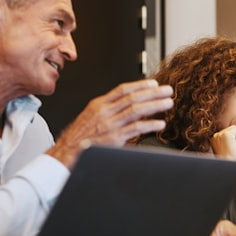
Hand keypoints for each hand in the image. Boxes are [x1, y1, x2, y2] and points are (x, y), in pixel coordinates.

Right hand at [47, 79, 172, 168]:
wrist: (67, 152)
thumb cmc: (79, 137)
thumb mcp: (91, 117)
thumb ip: (108, 110)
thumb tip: (128, 106)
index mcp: (99, 104)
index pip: (122, 90)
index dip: (140, 85)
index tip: (154, 84)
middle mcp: (105, 112)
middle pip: (133, 97)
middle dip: (153, 93)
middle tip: (167, 91)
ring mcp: (110, 124)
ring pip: (136, 110)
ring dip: (155, 105)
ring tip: (168, 103)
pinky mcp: (114, 137)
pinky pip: (136, 128)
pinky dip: (150, 125)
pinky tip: (160, 124)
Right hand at [210, 125, 235, 160]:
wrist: (227, 167)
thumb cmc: (228, 161)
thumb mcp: (224, 148)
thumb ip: (226, 141)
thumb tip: (233, 136)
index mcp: (213, 139)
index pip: (227, 132)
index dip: (231, 141)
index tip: (227, 150)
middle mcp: (215, 135)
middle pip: (231, 129)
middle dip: (233, 139)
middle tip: (229, 149)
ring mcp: (220, 134)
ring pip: (234, 128)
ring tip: (231, 148)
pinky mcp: (226, 135)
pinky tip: (233, 146)